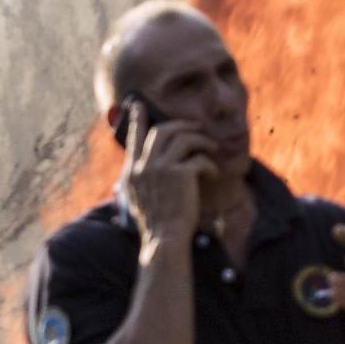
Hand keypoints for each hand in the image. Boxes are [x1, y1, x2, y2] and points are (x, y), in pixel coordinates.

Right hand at [119, 106, 215, 246]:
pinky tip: (213, 174)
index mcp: (131, 172)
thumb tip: (148, 163)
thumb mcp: (138, 198)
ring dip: (202, 141)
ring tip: (213, 148)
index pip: (133, 138)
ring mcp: (160, 168)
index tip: (138, 104)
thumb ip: (141, 178)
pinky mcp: (180, 175)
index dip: (137, 120)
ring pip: (183, 138)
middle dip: (184, 126)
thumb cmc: (157, 223)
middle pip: (163, 131)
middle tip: (198, 129)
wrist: (164, 239)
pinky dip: (209, 165)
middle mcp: (143, 166)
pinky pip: (199, 159)